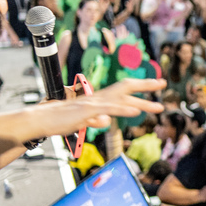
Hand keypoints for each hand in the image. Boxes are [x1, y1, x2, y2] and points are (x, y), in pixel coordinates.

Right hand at [37, 77, 164, 135]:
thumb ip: (96, 120)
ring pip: (121, 99)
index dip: (140, 86)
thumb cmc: (61, 120)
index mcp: (99, 99)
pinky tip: (134, 110)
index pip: (123, 89)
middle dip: (145, 86)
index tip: (156, 84)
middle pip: (125, 88)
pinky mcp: (87, 111)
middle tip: (163, 84)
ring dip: (141, 102)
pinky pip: (108, 109)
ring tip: (157, 106)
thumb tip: (106, 121)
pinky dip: (122, 109)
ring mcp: (93, 104)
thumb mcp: (84, 122)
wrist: (42, 119)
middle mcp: (98, 98)